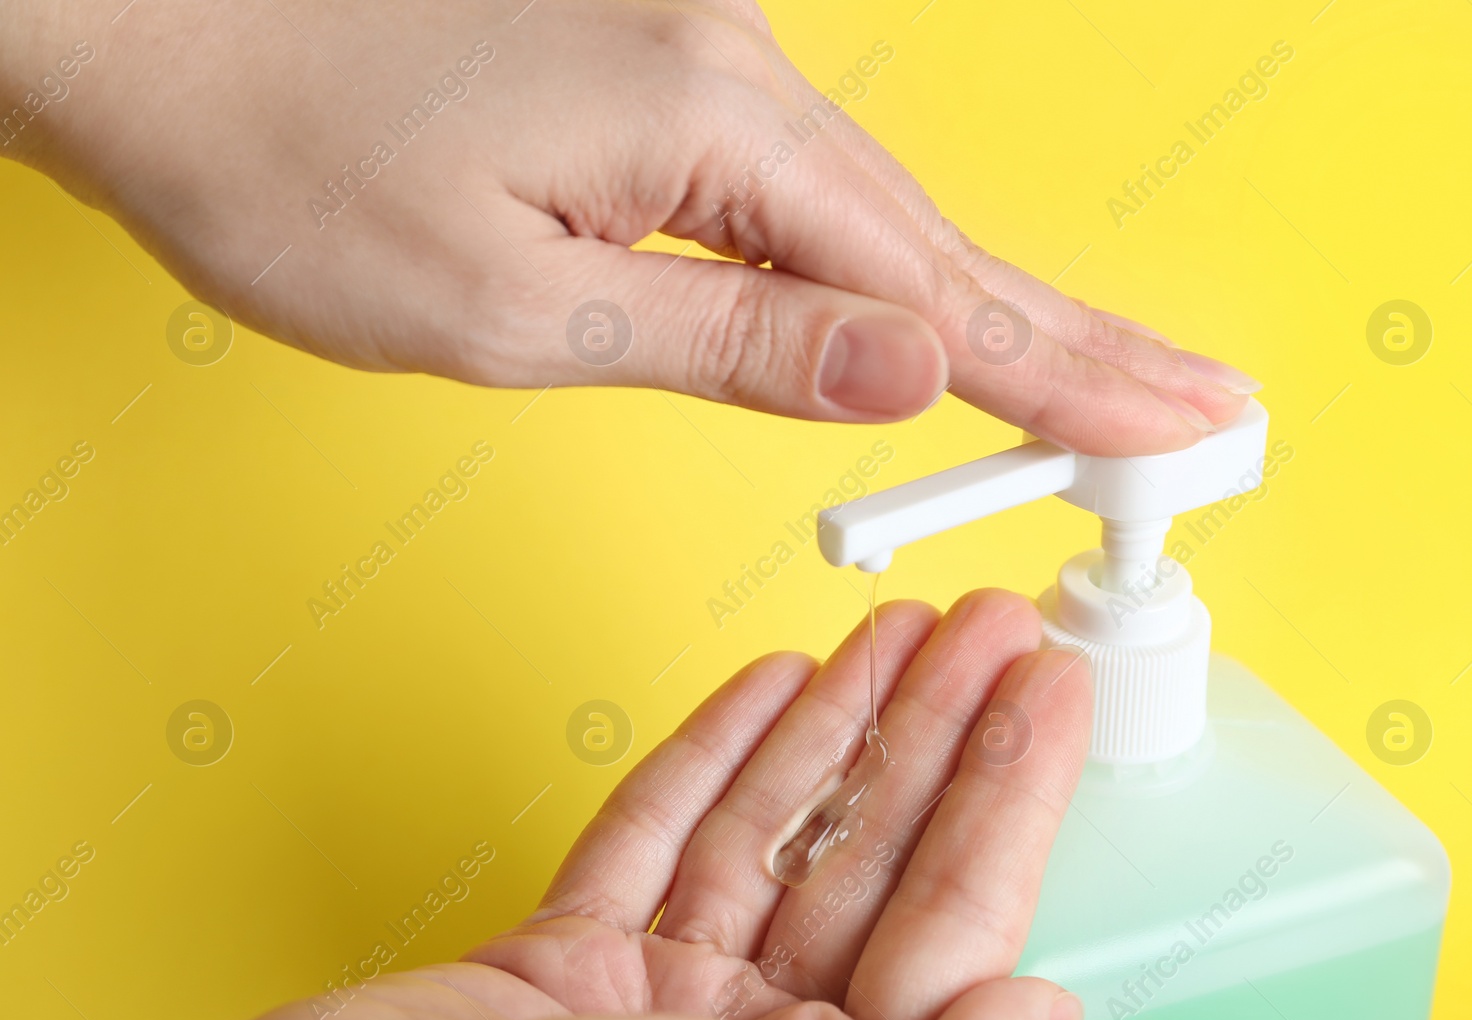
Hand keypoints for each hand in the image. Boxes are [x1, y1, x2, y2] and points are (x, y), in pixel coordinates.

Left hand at [3, 0, 1254, 454]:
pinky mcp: (661, 66)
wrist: (166, 31)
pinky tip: (943, 309)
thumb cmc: (296, 170)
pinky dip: (890, 265)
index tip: (1174, 427)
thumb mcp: (512, 308)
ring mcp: (701, 52)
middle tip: (1203, 404)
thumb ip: (728, 343)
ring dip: (993, 309)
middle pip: (940, 238)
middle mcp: (732, 62)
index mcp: (709, 121)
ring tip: (1107, 379)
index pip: (931, 287)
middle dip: (1073, 339)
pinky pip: (811, 185)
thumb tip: (905, 378)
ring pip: (882, 214)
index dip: (1061, 375)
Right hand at [193, 590, 1093, 1019]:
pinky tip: (768, 688)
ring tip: (893, 630)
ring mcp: (660, 1004)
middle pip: (870, 857)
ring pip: (770, 832)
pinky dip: (710, 755)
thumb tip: (1044, 1011)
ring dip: (834, 724)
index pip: (954, 917)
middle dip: (932, 730)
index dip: (1009, 792)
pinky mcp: (563, 965)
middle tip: (983, 628)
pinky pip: (651, 839)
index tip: (1045, 691)